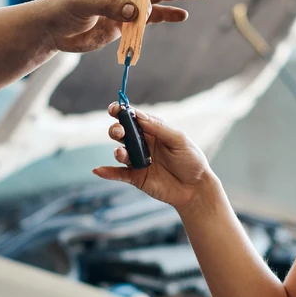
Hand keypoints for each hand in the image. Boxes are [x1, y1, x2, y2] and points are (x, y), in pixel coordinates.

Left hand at [37, 0, 209, 52]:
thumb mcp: (82, 3)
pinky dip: (166, 16)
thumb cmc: (62, 8)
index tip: (136, 15)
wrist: (52, 28)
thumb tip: (136, 13)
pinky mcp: (126, 20)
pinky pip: (151, 17)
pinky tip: (183, 15)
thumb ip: (109, 6)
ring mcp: (127, 2)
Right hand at [92, 103, 215, 211]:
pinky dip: (107, 172)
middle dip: (117, 129)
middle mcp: (143, 144)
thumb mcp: (178, 140)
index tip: (115, 108)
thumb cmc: (191, 160)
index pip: (133, 118)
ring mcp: (138, 161)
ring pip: (120, 153)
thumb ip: (158, 127)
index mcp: (153, 131)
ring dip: (117, 151)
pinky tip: (98, 170)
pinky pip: (118, 174)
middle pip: (122, 133)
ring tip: (120, 153)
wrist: (196, 188)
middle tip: (120, 132)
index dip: (122, 111)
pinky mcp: (136, 178)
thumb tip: (138, 115)